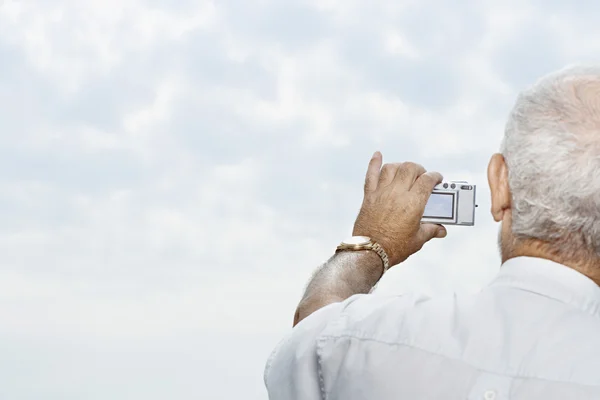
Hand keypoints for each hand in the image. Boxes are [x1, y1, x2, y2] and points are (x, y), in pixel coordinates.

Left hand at [353, 152, 446, 266]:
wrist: (369, 252)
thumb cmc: (394, 247)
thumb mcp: (418, 240)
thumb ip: (431, 230)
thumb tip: (441, 230)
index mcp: (413, 203)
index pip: (427, 180)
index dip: (435, 177)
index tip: (437, 179)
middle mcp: (397, 193)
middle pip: (410, 169)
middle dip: (419, 169)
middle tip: (422, 176)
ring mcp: (381, 193)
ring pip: (392, 168)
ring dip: (401, 166)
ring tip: (405, 171)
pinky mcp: (369, 196)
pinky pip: (371, 174)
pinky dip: (374, 163)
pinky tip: (378, 155)